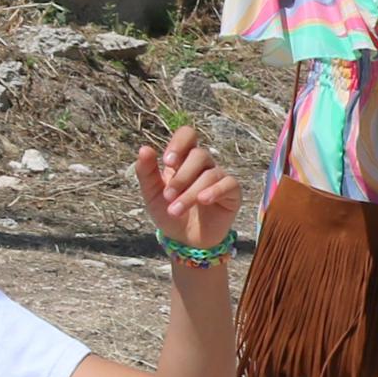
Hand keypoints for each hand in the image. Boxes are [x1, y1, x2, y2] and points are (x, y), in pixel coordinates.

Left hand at [134, 125, 244, 249]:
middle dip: (181, 176)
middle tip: (167, 196)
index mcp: (183, 160)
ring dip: (190, 193)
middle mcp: (203, 165)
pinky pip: (228, 184)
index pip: (188, 135)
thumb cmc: (169, 213)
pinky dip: (215, 191)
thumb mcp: (151, 194)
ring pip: (210, 174)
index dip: (180, 143)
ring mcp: (219, 178)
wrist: (184, 241)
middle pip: (199, 154)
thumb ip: (146, 172)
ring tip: (175, 210)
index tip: (167, 162)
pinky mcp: (232, 193)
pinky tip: (203, 201)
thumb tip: (144, 149)